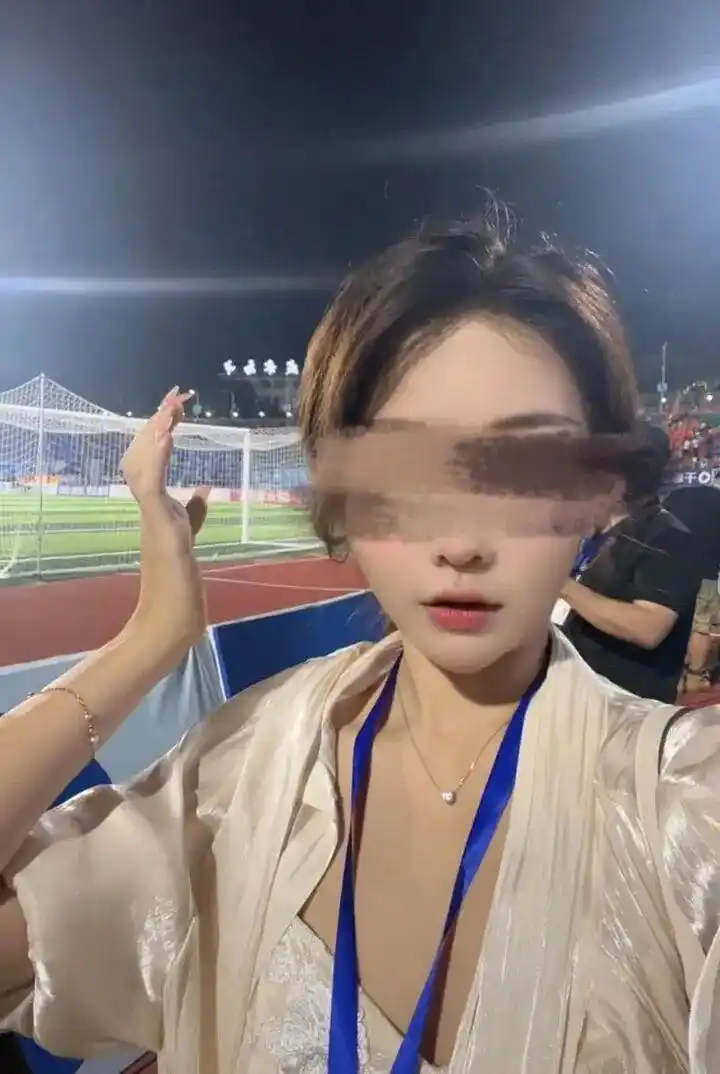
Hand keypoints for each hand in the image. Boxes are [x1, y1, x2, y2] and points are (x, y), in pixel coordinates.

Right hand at [121, 388, 208, 647]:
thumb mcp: (190, 540)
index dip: (161, 433)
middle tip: (176, 395)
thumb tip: (204, 489)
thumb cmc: (179, 588)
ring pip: (143, 464)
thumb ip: (194, 514)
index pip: (153, 461)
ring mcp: (152, 517)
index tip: (176, 407)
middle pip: (144, 455)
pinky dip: (158, 458)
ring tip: (171, 405)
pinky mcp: (158, 527)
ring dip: (157, 432)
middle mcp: (150, 509)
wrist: (169, 622)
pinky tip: (168, 435)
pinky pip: (152, 485)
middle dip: (158, 422)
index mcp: (158, 510)